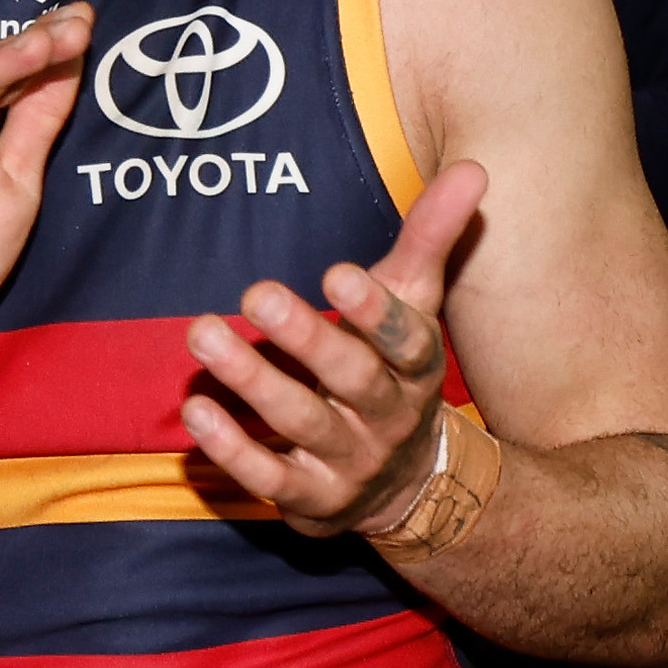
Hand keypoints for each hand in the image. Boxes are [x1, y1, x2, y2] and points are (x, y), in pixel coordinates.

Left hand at [178, 160, 487, 535]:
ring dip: (252, 380)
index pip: (406, 341)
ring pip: (303, 423)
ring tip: (203, 333)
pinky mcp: (310, 500)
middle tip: (257, 294)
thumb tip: (472, 168)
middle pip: (352, 379)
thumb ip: (431, 238)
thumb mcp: (416, 306)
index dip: (374, 312)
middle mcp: (389, 418)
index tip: (337, 273)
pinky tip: (195, 408)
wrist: (410, 484)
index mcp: (417, 368)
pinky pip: (269, 476)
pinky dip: (231, 447)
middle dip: (305, 338)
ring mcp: (350, 463)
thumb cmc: (395, 369)